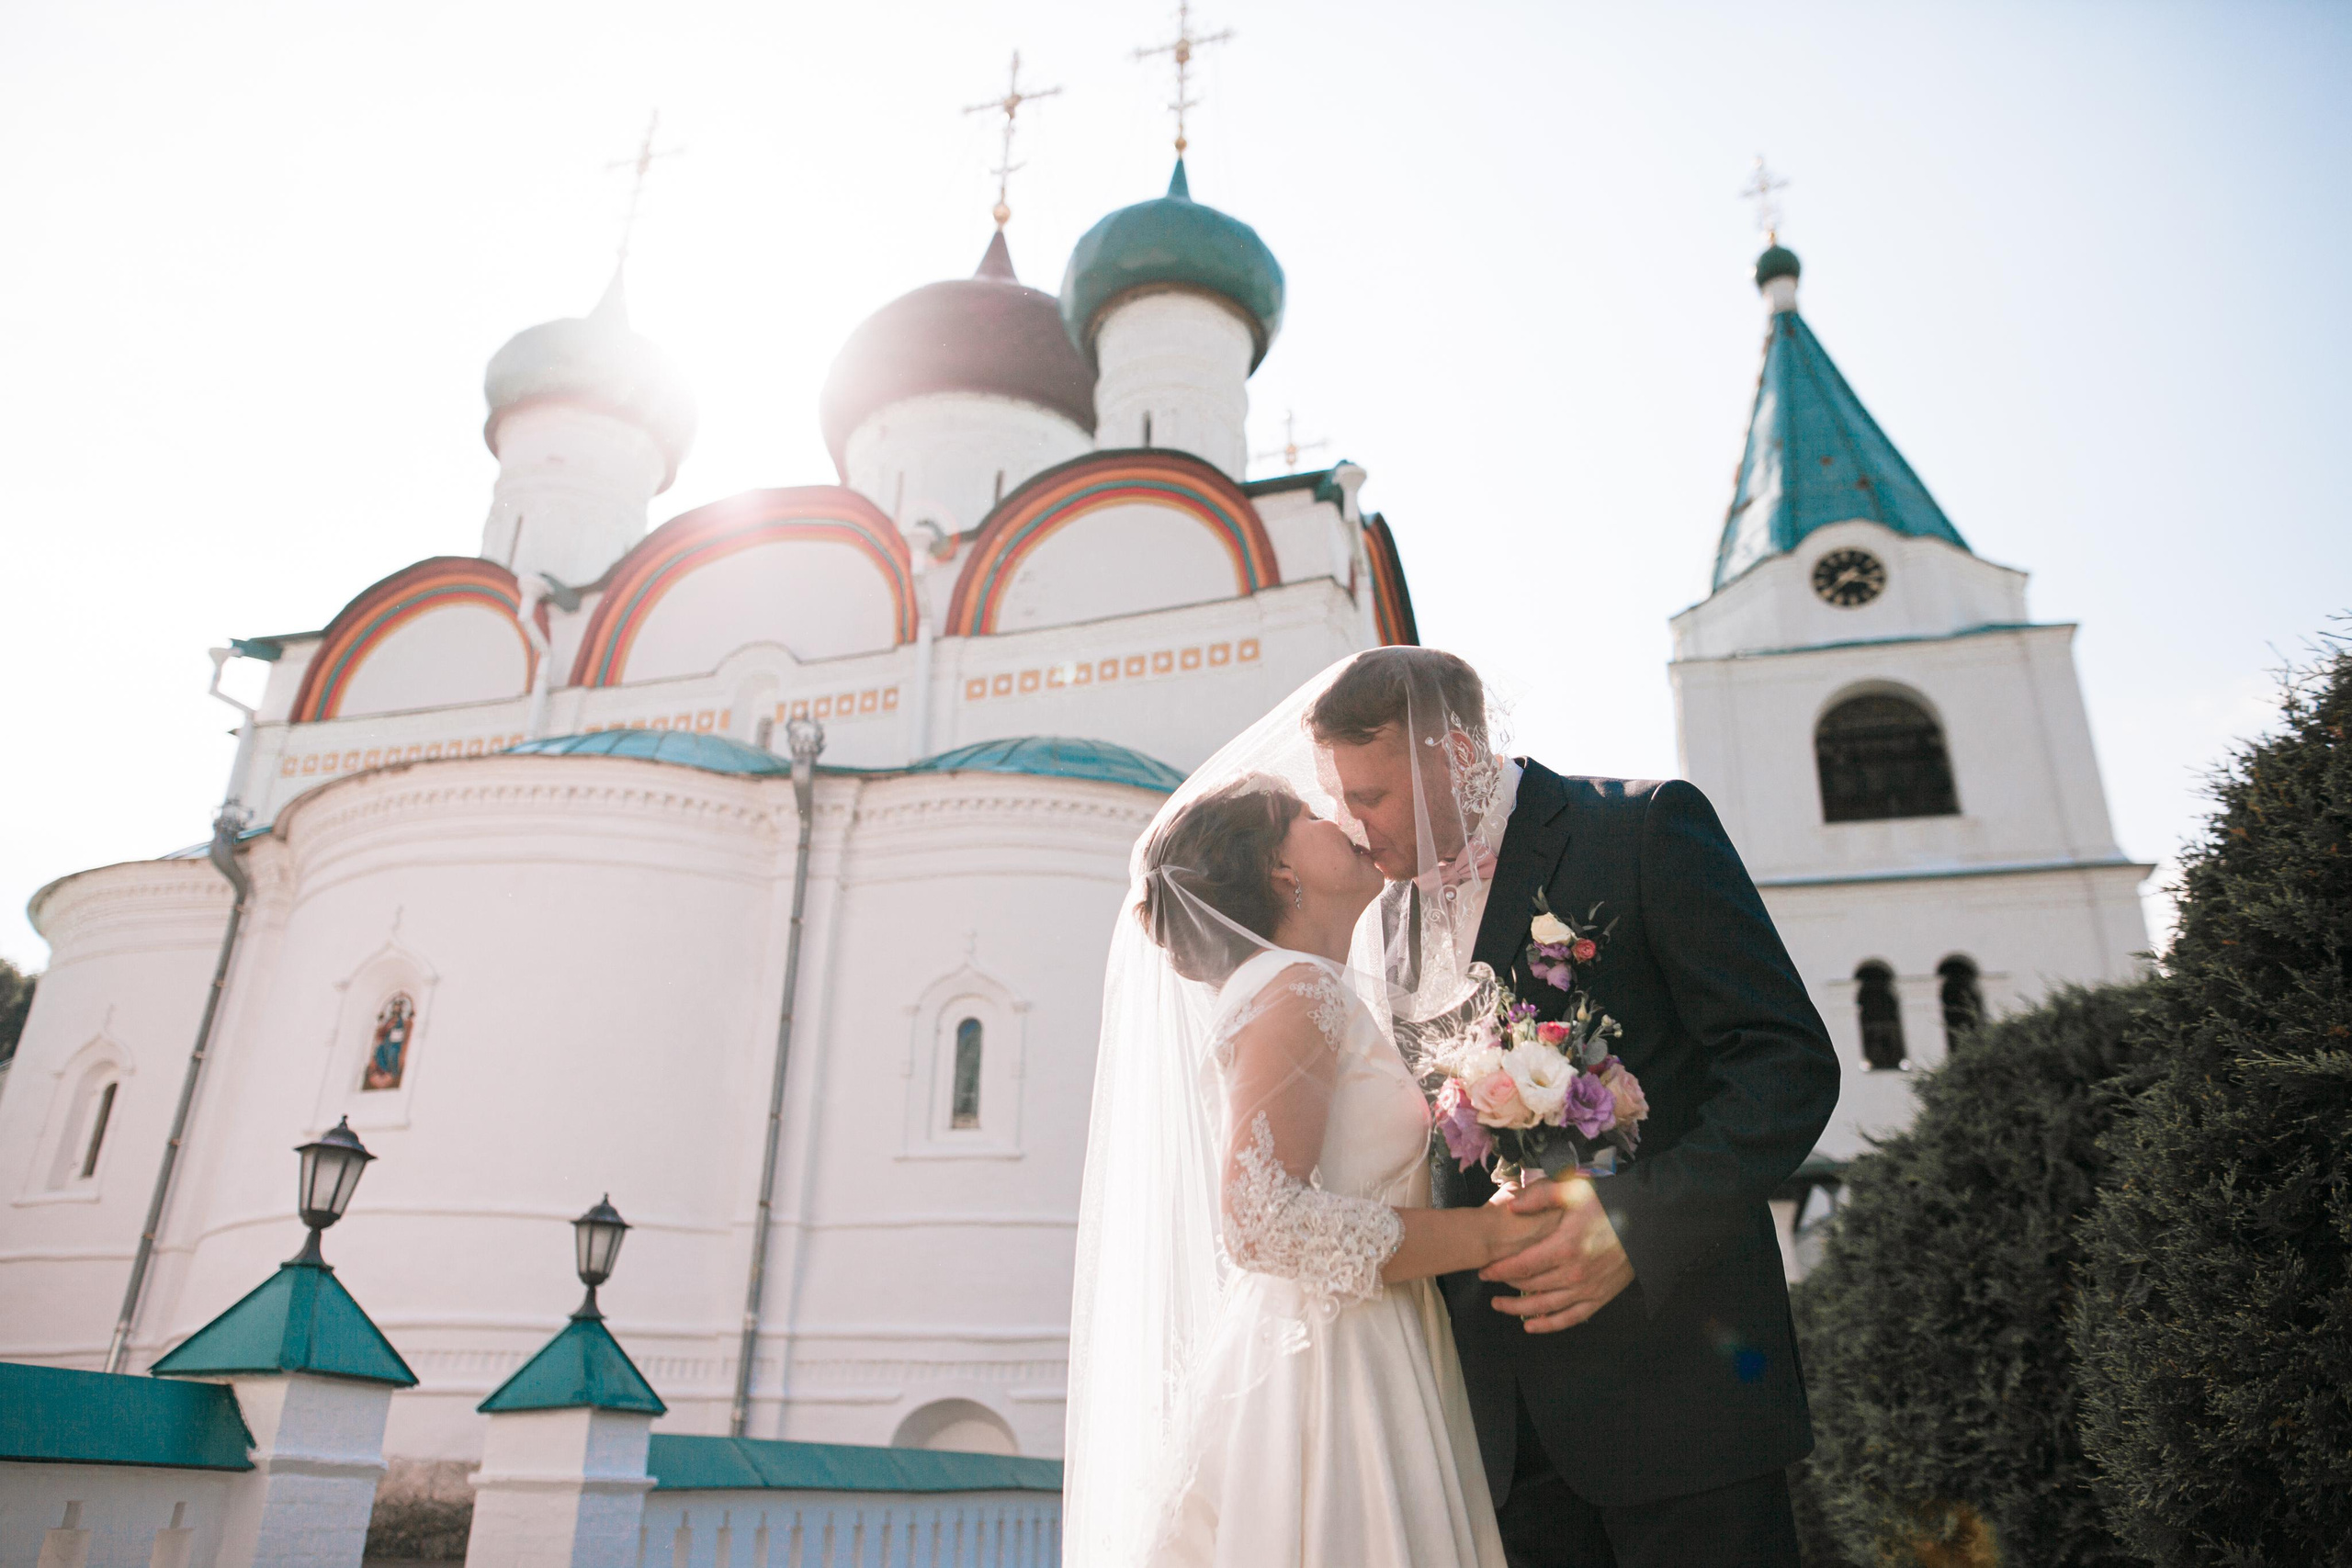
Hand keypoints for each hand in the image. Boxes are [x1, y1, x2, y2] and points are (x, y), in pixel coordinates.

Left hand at [1479, 1177, 1635, 1332]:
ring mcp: (1587, 1289)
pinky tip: (1531, 1325)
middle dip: (1505, 1286)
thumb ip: (1540, 1196)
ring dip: (1519, 1308)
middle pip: (1530, 1286)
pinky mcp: (1600, 1298)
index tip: (1484, 1270)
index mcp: (1565, 1246)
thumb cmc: (1608, 1204)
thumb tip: (1511, 1206)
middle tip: (1488, 1284)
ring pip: (1545, 1306)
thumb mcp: (1573, 1190)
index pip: (1522, 1265)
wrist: (1645, 1223)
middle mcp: (1574, 1273)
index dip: (1500, 1270)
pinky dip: (1549, 1325)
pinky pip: (1570, 1318)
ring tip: (1499, 1305)